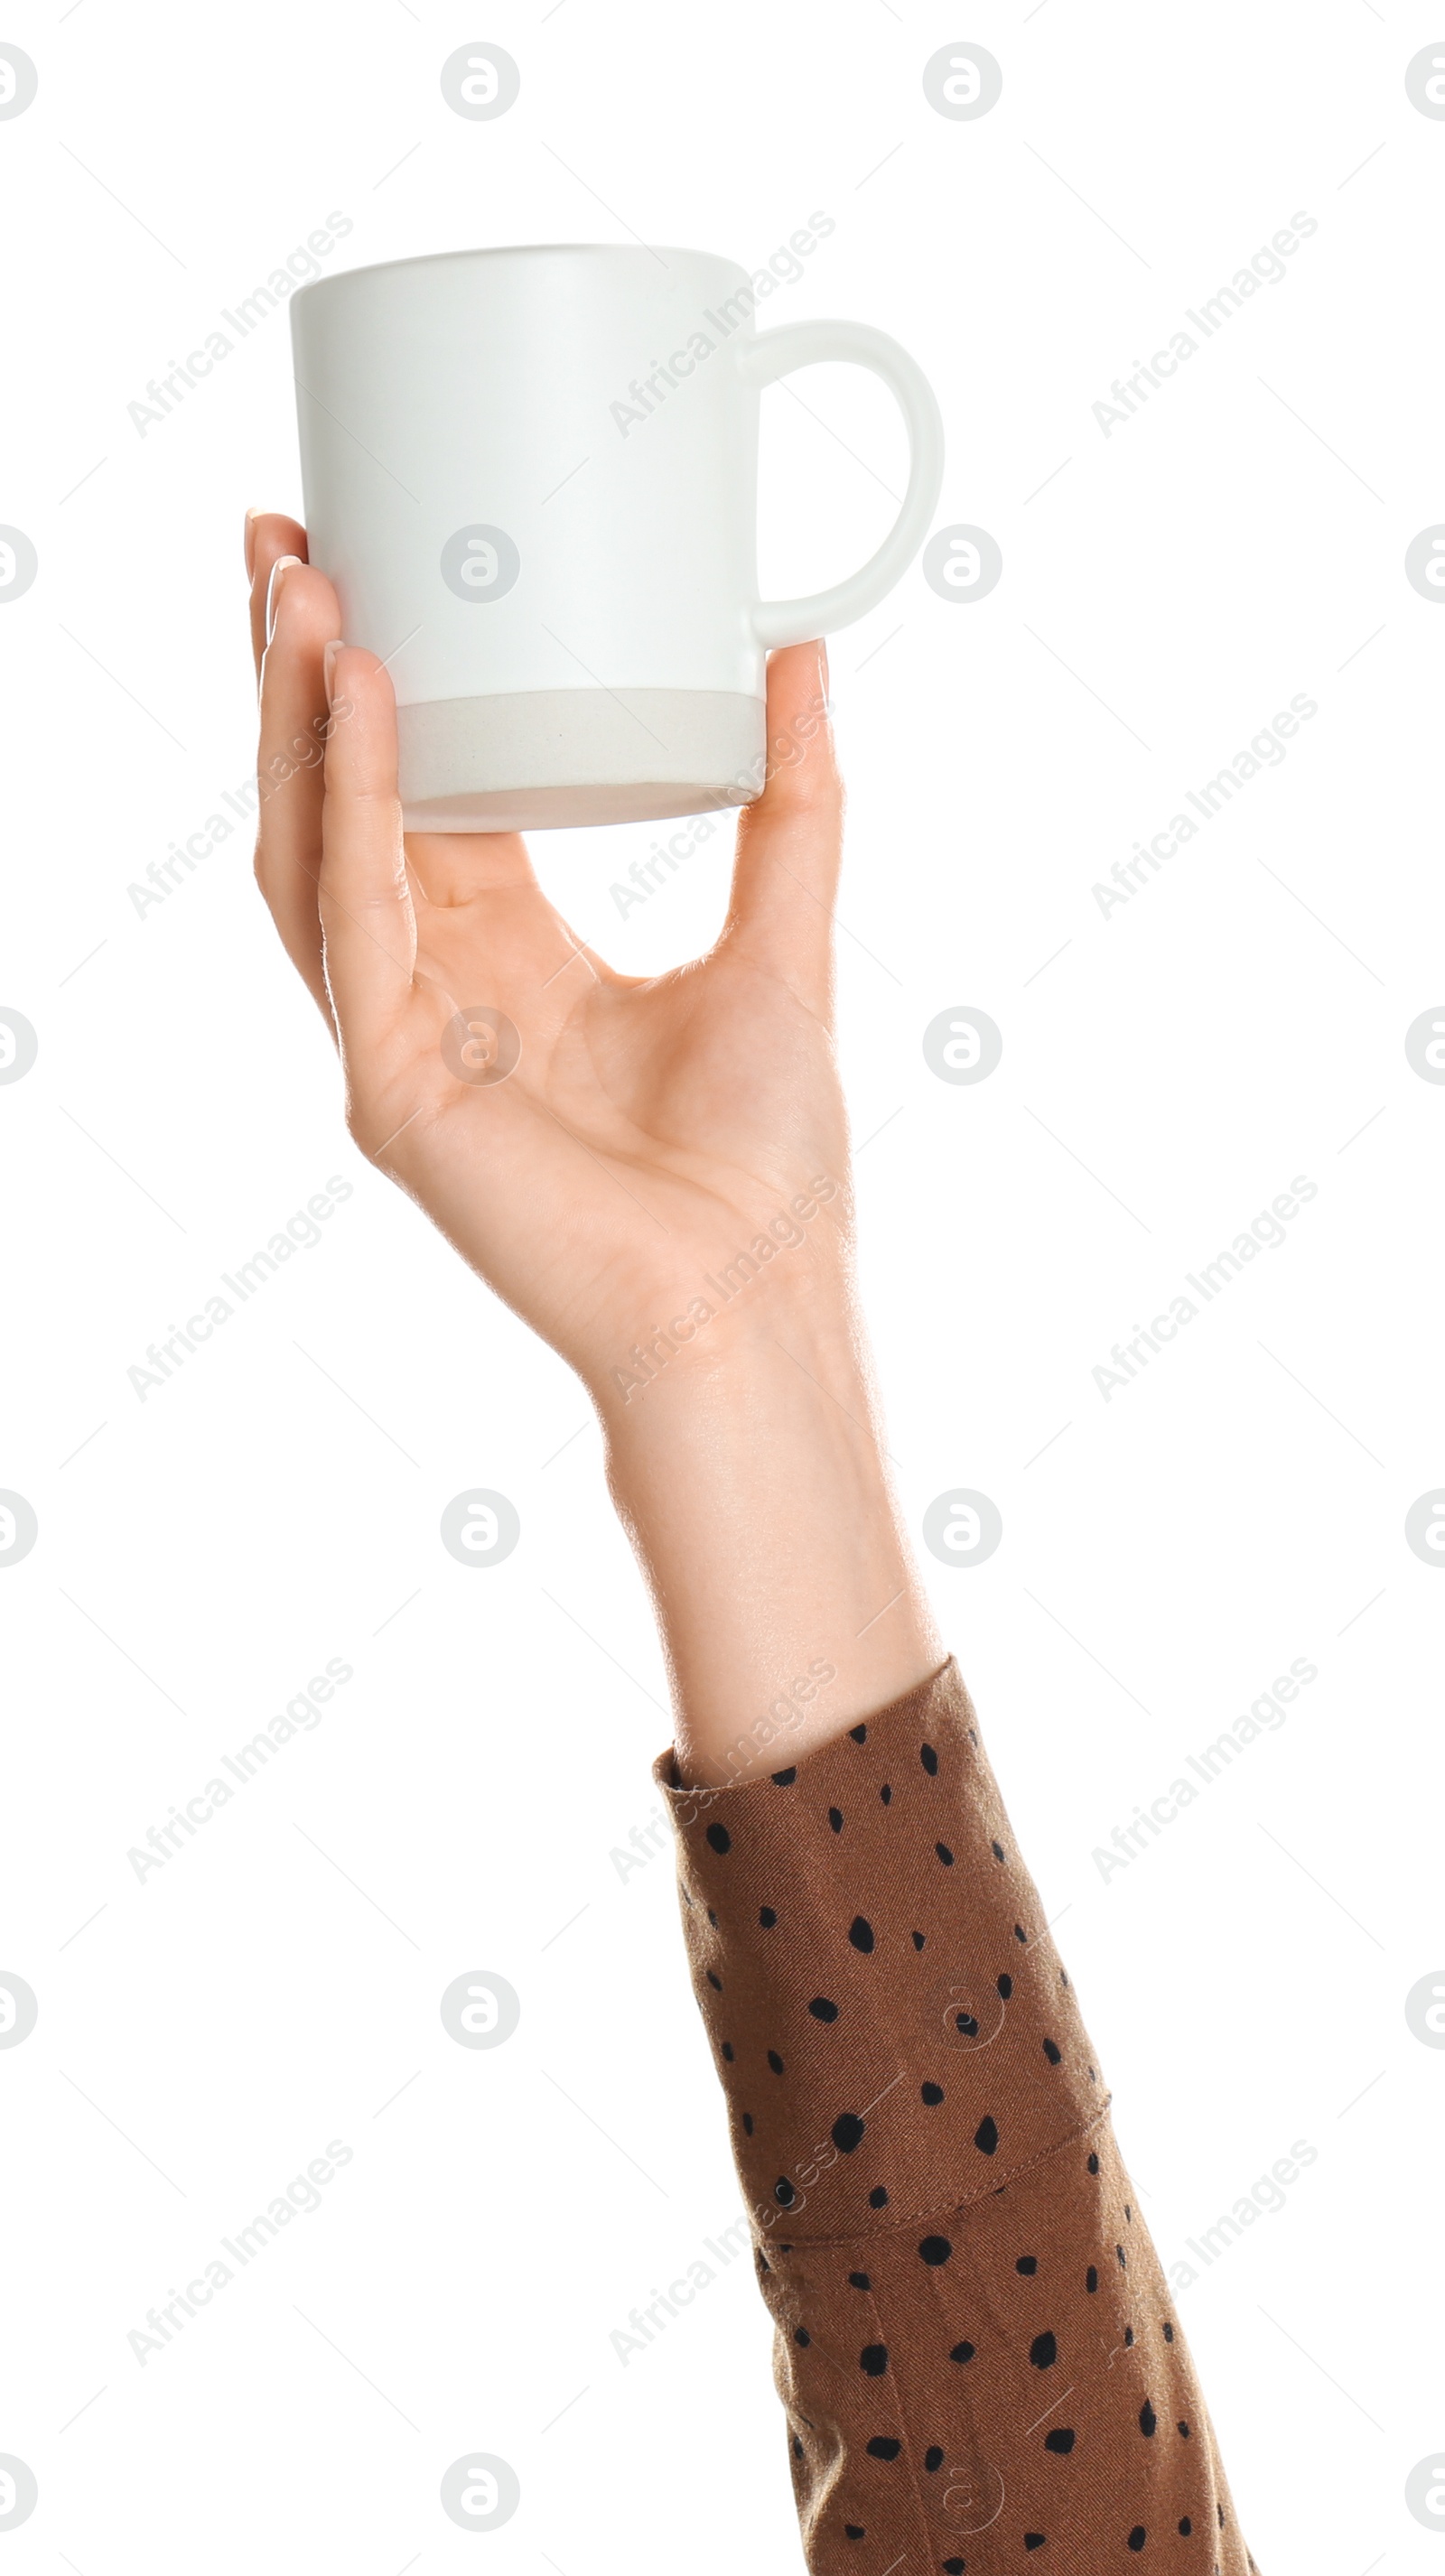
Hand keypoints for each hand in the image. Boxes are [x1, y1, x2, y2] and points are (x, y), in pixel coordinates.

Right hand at [248, 509, 941, 1772]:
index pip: (413, 793)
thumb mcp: (784, 939)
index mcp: (509, 960)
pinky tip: (363, 697)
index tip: (366, 554)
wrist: (760, 1299)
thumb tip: (801, 649)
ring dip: (296, 717)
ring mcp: (399, 1042)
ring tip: (305, 584)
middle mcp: (435, 991)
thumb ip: (788, 804)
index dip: (382, 681)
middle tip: (287, 533)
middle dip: (299, 672)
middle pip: (335, 804)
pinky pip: (352, 921)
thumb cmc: (766, 1163)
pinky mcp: (391, 1089)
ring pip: (310, 851)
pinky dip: (355, 802)